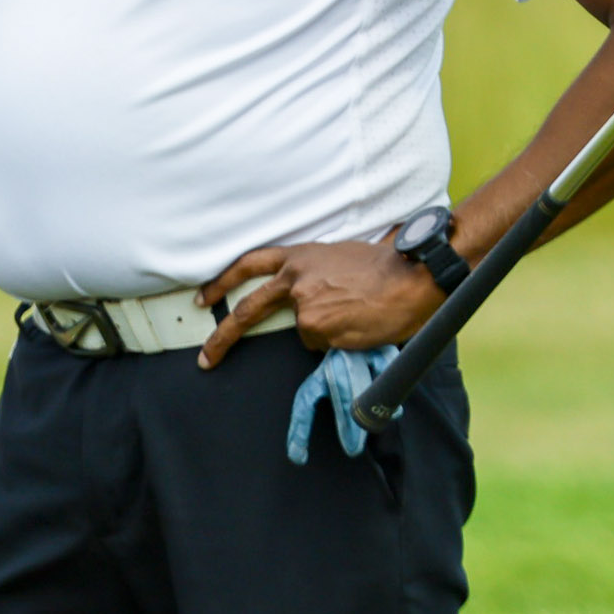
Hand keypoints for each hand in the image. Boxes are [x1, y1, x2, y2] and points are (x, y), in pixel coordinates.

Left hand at [197, 236, 438, 366]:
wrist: (407, 277)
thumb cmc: (384, 265)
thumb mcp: (337, 258)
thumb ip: (314, 275)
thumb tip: (307, 298)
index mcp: (298, 257)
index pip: (249, 265)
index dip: (223, 282)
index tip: (206, 299)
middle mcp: (294, 279)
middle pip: (247, 309)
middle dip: (222, 336)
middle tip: (207, 356)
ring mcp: (303, 306)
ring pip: (303, 330)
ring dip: (326, 330)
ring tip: (355, 316)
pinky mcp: (316, 328)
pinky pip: (322, 344)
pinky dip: (338, 341)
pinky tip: (358, 326)